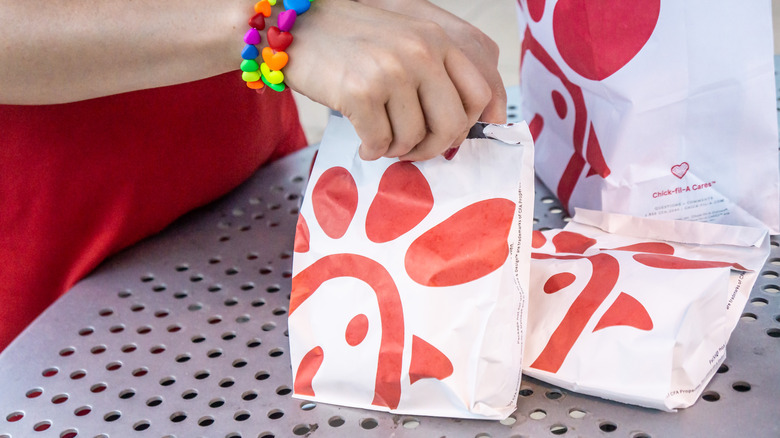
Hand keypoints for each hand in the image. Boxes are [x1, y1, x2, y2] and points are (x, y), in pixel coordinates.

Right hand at [285, 0, 492, 160]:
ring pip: (413, 138)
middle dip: (433, 148)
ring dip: (396, 149)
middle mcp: (420, 51)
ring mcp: (391, 70)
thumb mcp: (404, 41)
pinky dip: (371, 150)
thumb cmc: (350, 42)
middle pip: (452, 124)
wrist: (295, 27)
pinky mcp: (360, 92)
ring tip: (380, 137)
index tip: (449, 138)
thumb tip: (462, 127)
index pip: (480, 93)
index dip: (469, 126)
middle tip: (413, 150)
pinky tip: (362, 142)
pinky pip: (380, 143)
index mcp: (437, 39)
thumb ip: (435, 72)